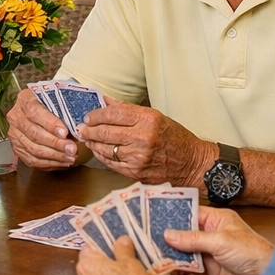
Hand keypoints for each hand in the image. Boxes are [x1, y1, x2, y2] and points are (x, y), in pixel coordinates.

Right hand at [7, 87, 79, 168]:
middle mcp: (16, 117)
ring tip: (70, 157)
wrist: (39, 108)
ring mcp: (15, 134)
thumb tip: (77, 124)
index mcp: (25, 100)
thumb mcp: (56, 96)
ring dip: (54, 156)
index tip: (65, 132)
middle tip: (72, 148)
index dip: (50, 123)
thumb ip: (64, 106)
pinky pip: (32, 160)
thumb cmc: (50, 102)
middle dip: (56, 143)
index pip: (35, 112)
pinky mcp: (18, 148)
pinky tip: (63, 162)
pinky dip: (49, 163)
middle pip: (34, 133)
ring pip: (33, 149)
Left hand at [78, 101, 211, 185]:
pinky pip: (111, 163)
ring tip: (87, 139)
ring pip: (105, 148)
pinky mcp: (136, 172)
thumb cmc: (175, 138)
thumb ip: (128, 110)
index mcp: (148, 119)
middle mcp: (142, 137)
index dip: (96, 114)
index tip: (89, 115)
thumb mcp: (155, 116)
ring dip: (92, 143)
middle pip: (105, 130)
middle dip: (89, 129)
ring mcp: (138, 157)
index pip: (113, 113)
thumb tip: (105, 102)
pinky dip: (101, 156)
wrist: (192, 163)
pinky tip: (98, 151)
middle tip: (81, 128)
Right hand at [166, 207, 274, 274]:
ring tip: (178, 271)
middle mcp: (210, 237)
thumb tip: (169, 234)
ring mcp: (210, 257)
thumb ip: (193, 239)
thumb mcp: (220, 241)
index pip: (188, 215)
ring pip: (184, 259)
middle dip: (172, 248)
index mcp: (215, 221)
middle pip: (182, 239)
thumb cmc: (253, 253)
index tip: (155, 224)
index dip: (172, 219)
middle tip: (161, 253)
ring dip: (180, 266)